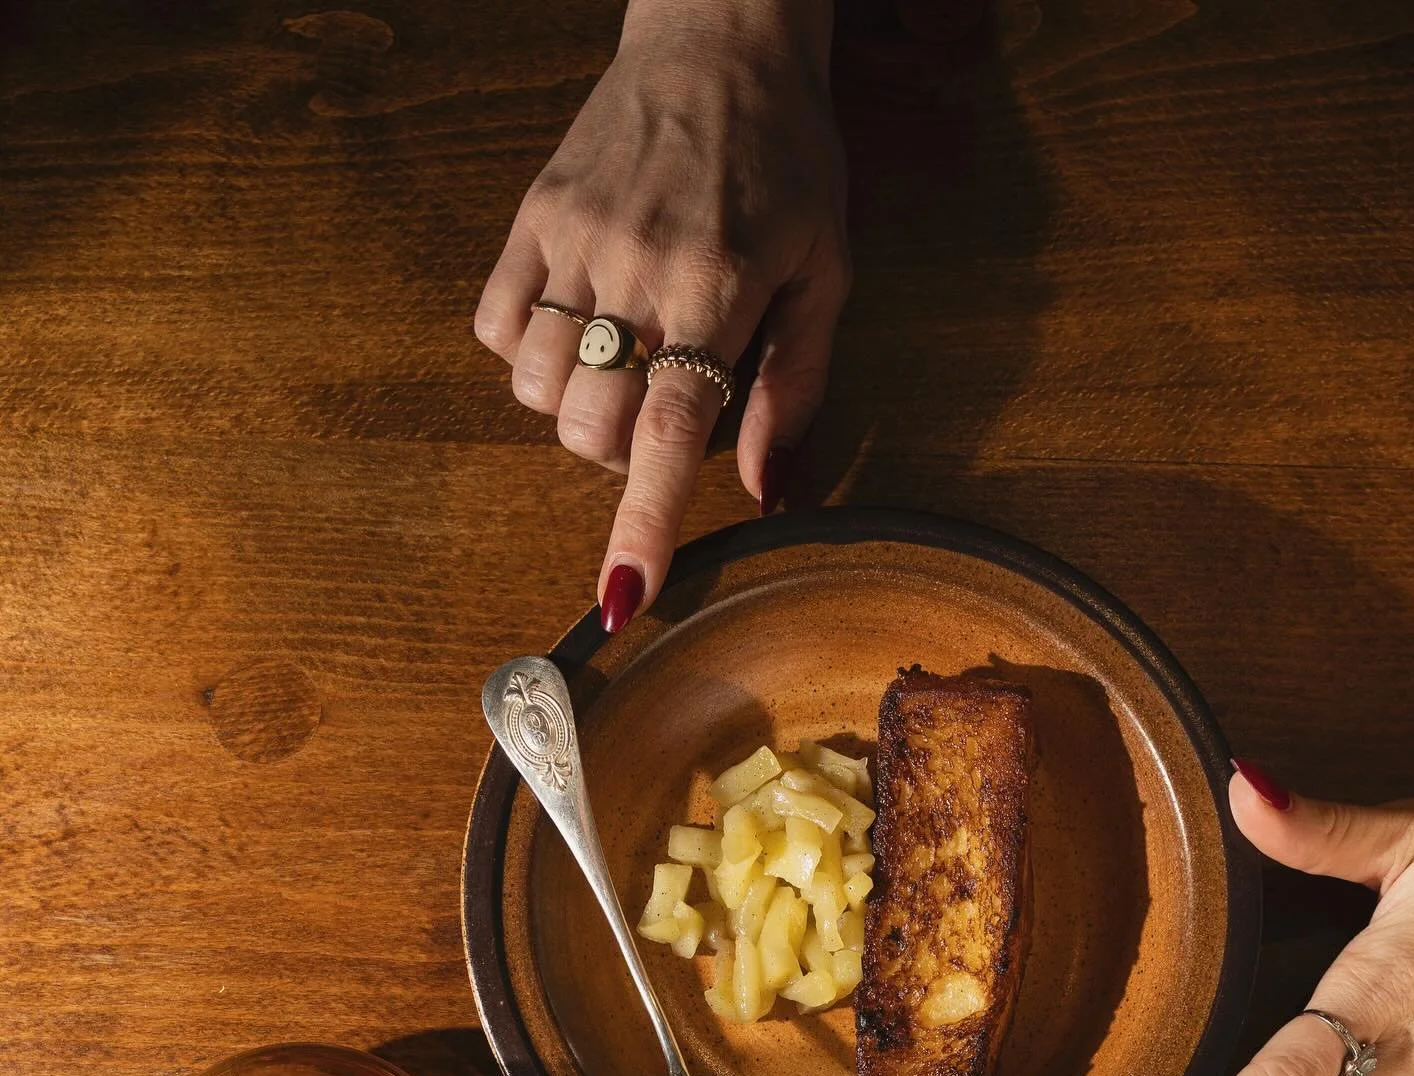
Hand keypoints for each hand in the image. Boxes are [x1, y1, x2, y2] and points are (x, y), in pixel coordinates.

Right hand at [474, 0, 849, 630]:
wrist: (720, 37)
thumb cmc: (787, 161)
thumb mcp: (826, 270)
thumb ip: (797, 385)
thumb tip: (765, 489)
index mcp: (721, 286)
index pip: (671, 429)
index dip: (644, 520)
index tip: (621, 592)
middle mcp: (639, 267)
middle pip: (591, 425)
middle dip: (618, 454)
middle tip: (656, 410)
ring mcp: (574, 239)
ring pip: (536, 387)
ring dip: (572, 408)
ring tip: (617, 362)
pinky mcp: (531, 214)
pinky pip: (497, 327)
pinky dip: (526, 352)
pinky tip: (574, 323)